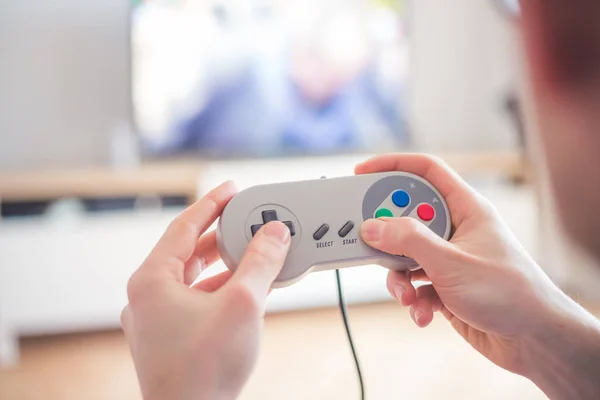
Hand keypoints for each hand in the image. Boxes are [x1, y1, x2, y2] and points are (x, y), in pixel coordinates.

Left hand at [121, 181, 290, 399]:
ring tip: (255, 253)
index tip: (231, 188)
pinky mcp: (170, 338)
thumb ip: (261, 262)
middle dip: (222, 235)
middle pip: (189, 252)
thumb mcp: (242, 303)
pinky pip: (197, 300)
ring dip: (226, 265)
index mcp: (151, 280)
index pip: (183, 227)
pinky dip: (222, 290)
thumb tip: (275, 233)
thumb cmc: (204, 369)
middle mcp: (147, 297)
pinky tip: (248, 289)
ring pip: (194, 278)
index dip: (211, 203)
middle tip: (247, 218)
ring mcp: (156, 320)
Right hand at [356, 154, 599, 395]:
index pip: (425, 171)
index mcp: (465, 208)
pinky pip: (415, 283)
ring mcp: (449, 258)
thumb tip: (373, 226)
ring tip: (407, 295)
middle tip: (370, 246)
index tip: (362, 173)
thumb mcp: (451, 262)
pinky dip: (413, 299)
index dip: (393, 166)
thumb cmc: (510, 293)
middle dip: (388, 237)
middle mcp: (455, 229)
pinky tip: (423, 313)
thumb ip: (409, 241)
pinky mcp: (445, 285)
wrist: (535, 341)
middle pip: (406, 216)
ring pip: (406, 255)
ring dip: (399, 278)